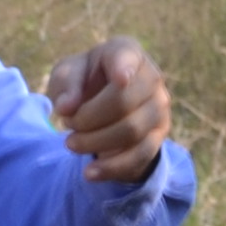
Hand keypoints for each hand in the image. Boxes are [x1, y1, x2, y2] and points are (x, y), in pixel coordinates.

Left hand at [43, 41, 171, 185]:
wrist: (102, 105)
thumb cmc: (83, 82)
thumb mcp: (66, 75)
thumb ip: (65, 84)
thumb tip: (67, 107)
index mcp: (126, 52)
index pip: (126, 57)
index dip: (124, 68)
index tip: (120, 79)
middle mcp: (151, 77)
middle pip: (124, 101)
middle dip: (88, 118)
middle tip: (67, 123)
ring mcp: (159, 108)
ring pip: (132, 131)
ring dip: (95, 142)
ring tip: (71, 143)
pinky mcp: (159, 136)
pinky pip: (139, 156)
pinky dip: (112, 167)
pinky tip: (89, 174)